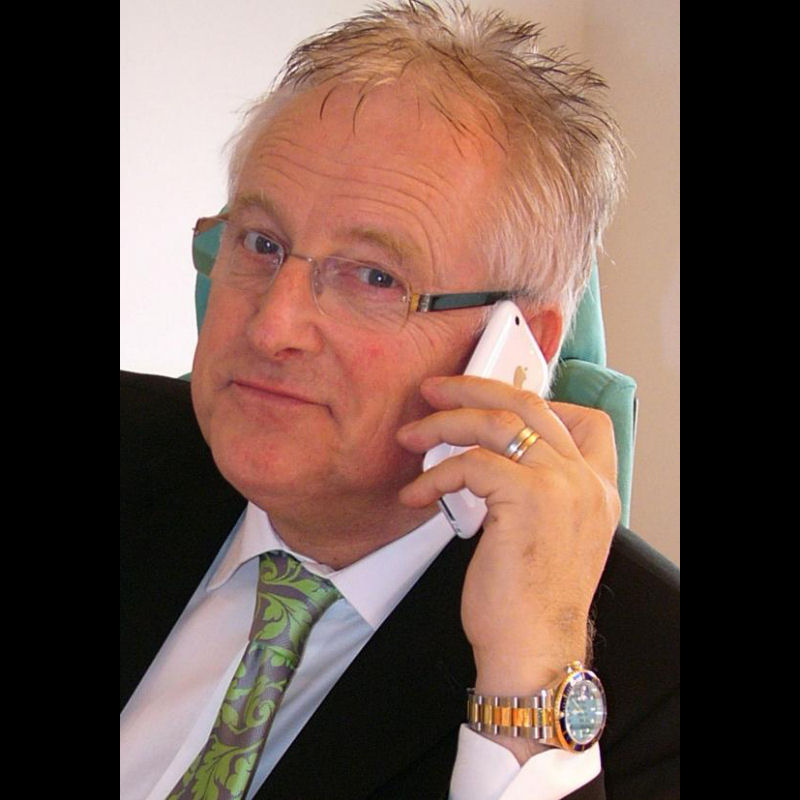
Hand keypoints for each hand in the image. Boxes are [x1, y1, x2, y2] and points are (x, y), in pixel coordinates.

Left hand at [397, 376, 619, 758]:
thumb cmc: (529, 602)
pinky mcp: (528, 499)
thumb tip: (487, 459)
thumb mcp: (547, 536)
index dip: (538, 399)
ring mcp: (562, 486)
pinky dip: (436, 474)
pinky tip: (417, 494)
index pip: (587, 420)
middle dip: (474, 388)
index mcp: (596, 488)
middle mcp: (586, 480)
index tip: (492, 402)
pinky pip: (472, 464)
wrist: (533, 650)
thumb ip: (535, 491)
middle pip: (530, 404)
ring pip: (497, 423)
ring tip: (410, 435)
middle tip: (435, 390)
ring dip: (444, 424)